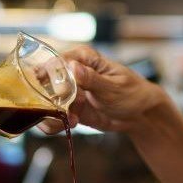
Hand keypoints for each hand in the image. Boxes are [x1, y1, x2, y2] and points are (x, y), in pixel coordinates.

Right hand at [38, 46, 166, 133]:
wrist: (139, 114)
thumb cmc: (132, 93)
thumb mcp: (114, 87)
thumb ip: (92, 79)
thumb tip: (73, 67)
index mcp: (82, 57)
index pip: (55, 61)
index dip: (52, 77)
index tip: (61, 93)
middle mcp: (70, 72)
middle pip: (43, 82)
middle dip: (49, 100)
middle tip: (66, 110)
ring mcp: (67, 91)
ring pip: (44, 102)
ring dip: (51, 115)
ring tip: (71, 120)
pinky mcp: (67, 108)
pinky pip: (51, 117)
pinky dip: (54, 124)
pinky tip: (71, 124)